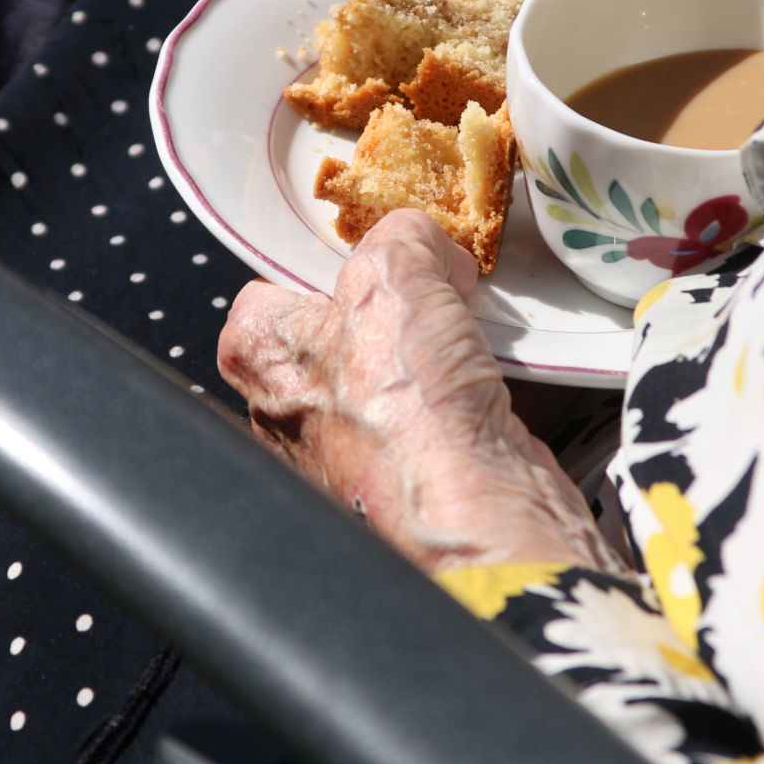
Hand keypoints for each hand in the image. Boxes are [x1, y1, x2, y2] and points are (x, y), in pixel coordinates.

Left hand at [216, 210, 626, 575]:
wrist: (478, 523)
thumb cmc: (408, 424)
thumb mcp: (392, 276)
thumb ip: (398, 241)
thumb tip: (418, 242)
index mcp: (263, 363)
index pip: (267, 294)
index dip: (324, 269)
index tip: (373, 258)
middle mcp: (293, 419)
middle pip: (342, 336)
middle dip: (393, 314)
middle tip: (435, 297)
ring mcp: (354, 461)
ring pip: (397, 382)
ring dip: (441, 356)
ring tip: (474, 342)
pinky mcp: (417, 486)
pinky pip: (444, 423)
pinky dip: (476, 400)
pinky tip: (501, 388)